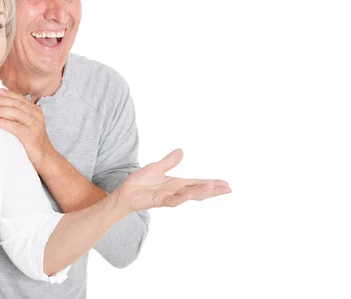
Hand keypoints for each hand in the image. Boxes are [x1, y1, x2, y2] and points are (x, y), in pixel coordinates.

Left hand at [0, 88, 53, 169]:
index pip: (20, 98)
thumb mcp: (28, 125)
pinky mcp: (31, 136)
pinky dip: (3, 122)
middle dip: (1, 101)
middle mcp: (37, 115)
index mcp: (36, 110)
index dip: (7, 94)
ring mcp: (35, 125)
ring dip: (0, 110)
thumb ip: (18, 115)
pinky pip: (15, 127)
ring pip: (15, 113)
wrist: (46, 158)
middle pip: (16, 104)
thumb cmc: (33, 141)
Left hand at [113, 149, 230, 213]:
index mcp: (177, 184)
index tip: (226, 184)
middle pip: (198, 191)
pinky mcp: (158, 201)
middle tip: (228, 189)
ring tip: (213, 189)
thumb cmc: (139, 183)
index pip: (198, 183)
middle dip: (213, 190)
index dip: (212, 183)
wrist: (124, 193)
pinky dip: (181, 198)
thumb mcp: (156, 167)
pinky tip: (189, 195)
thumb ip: (169, 161)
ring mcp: (168, 197)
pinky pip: (172, 200)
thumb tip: (181, 151)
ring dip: (200, 193)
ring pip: (188, 196)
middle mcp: (175, 192)